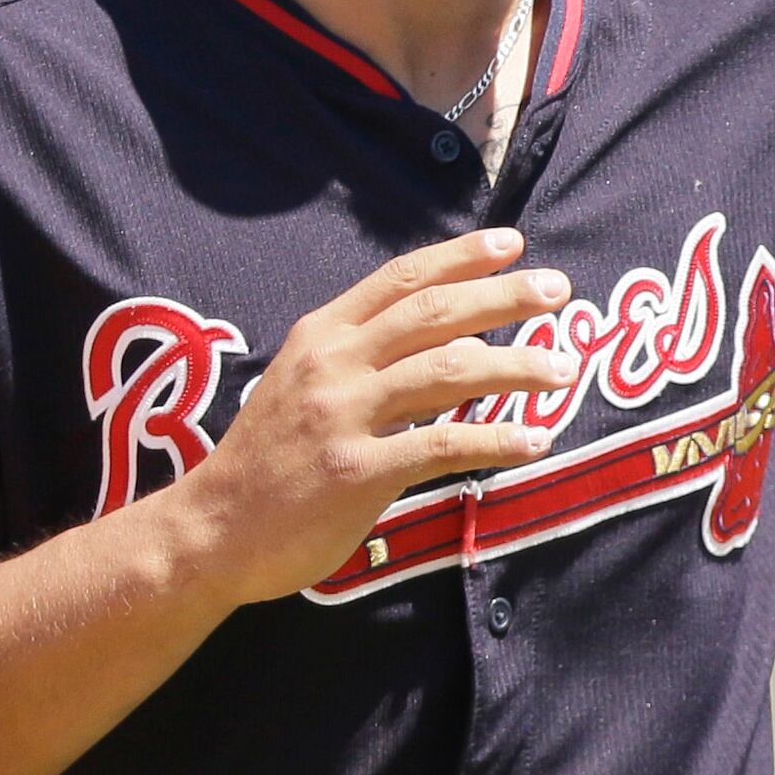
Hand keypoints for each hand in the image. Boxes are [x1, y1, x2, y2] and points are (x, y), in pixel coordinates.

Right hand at [160, 228, 570, 603]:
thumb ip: (367, 360)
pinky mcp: (356, 471)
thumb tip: (456, 341)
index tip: (511, 244)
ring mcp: (343, 416)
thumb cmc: (266, 462)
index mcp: (321, 336)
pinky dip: (496, 441)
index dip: (459, 257)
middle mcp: (334, 365)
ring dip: (514, 366)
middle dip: (502, 296)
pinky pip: (441, 445)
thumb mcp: (303, 386)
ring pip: (447, 372)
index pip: (400, 278)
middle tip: (559, 290)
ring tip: (562, 368)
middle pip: (433, 313)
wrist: (212, 531)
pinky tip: (533, 441)